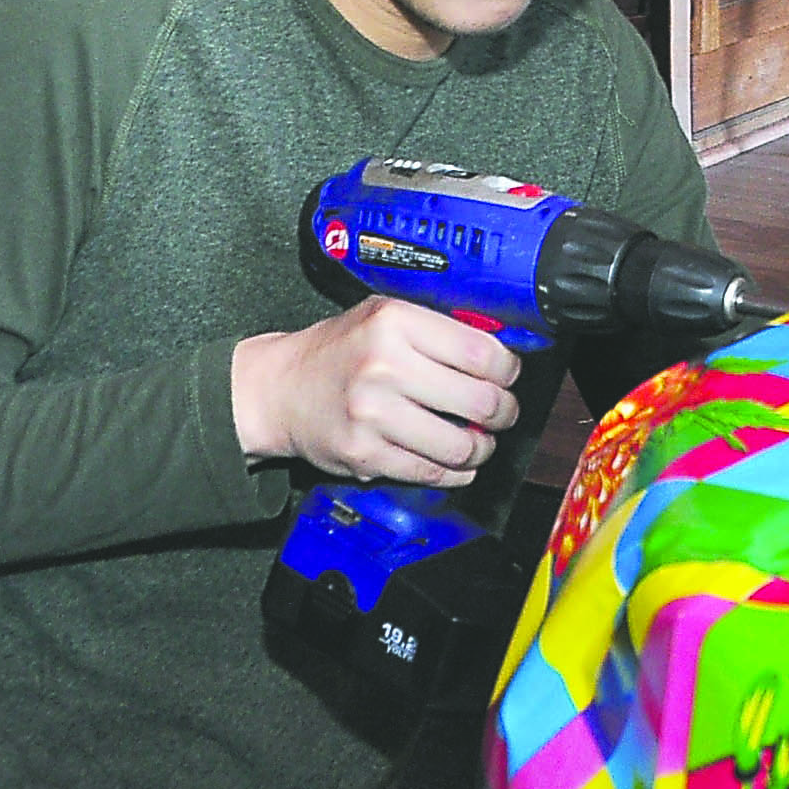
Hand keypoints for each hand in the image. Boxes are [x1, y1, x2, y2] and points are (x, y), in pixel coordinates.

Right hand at [229, 295, 522, 487]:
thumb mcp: (384, 316)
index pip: (482, 352)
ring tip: (479, 440)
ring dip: (482, 447)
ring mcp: (373, 414)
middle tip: (502, 412)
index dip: (508, 370)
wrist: (279, 390)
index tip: (508, 376)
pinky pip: (432, 472)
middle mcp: (384, 366)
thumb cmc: (339, 351)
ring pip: (461, 445)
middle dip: (503, 412)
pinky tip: (456, 462)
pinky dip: (456, 472)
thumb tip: (503, 349)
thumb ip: (438, 328)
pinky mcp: (365, 454)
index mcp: (394, 322)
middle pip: (480, 400)